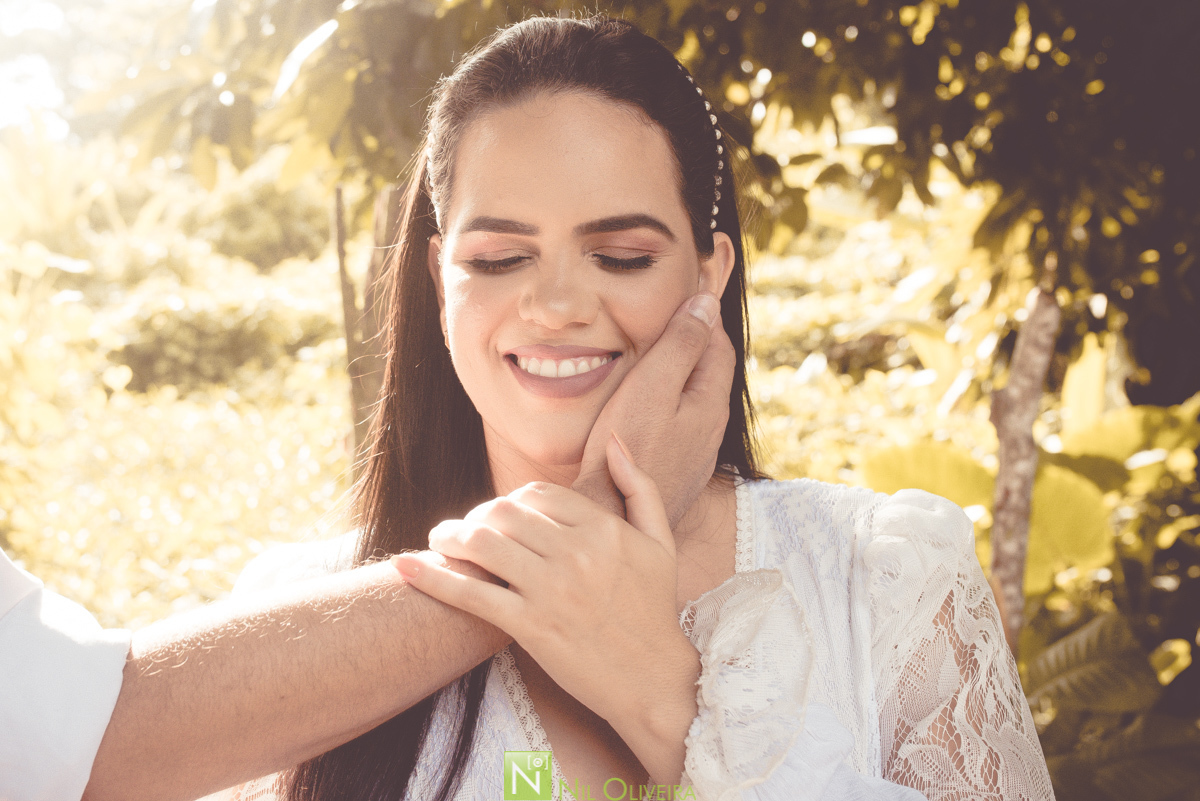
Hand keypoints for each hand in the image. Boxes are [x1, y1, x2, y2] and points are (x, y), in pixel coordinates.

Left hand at [394, 435, 699, 784]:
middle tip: (464, 530)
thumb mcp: (659, 541)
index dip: (511, 500)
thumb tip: (614, 440)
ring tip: (439, 542)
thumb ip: (638, 485)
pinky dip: (433, 578)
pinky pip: (472, 594)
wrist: (653, 679)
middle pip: (503, 512)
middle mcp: (576, 553)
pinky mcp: (531, 626)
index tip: (500, 516)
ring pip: (482, 544)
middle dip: (475, 516)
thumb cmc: (655, 610)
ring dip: (449, 538)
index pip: (537, 494)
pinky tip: (406, 566)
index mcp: (603, 528)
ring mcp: (552, 590)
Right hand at [573, 292, 733, 527]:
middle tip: (670, 318)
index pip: (717, 345)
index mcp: (710, 403)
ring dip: (678, 376)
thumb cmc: (627, 449)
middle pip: (708, 373)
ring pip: (691, 402)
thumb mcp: (652, 386)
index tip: (689, 292)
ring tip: (654, 357)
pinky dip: (665, 405)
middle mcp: (710, 430)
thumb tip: (705, 303)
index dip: (704, 316)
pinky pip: (677, 426)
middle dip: (693, 343)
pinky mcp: (674, 472)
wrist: (611, 519)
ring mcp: (694, 455)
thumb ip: (680, 344)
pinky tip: (642, 408)